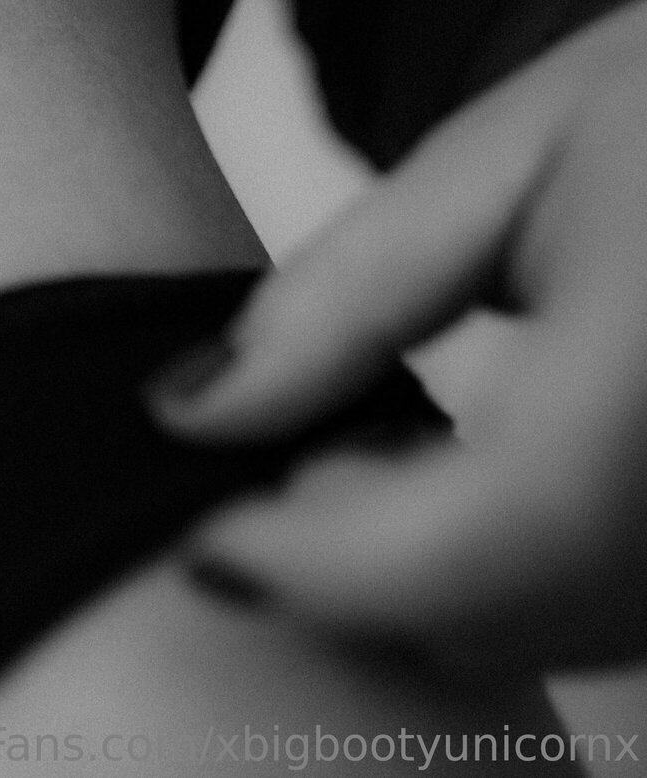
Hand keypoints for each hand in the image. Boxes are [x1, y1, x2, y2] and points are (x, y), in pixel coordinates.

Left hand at [152, 0, 646, 675]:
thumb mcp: (504, 157)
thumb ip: (348, 293)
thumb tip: (189, 415)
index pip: (506, 521)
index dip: (331, 565)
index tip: (200, 543)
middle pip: (512, 607)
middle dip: (352, 564)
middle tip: (291, 451)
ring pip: (547, 633)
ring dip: (424, 578)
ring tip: (385, 439)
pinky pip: (601, 619)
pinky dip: (500, 580)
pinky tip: (465, 473)